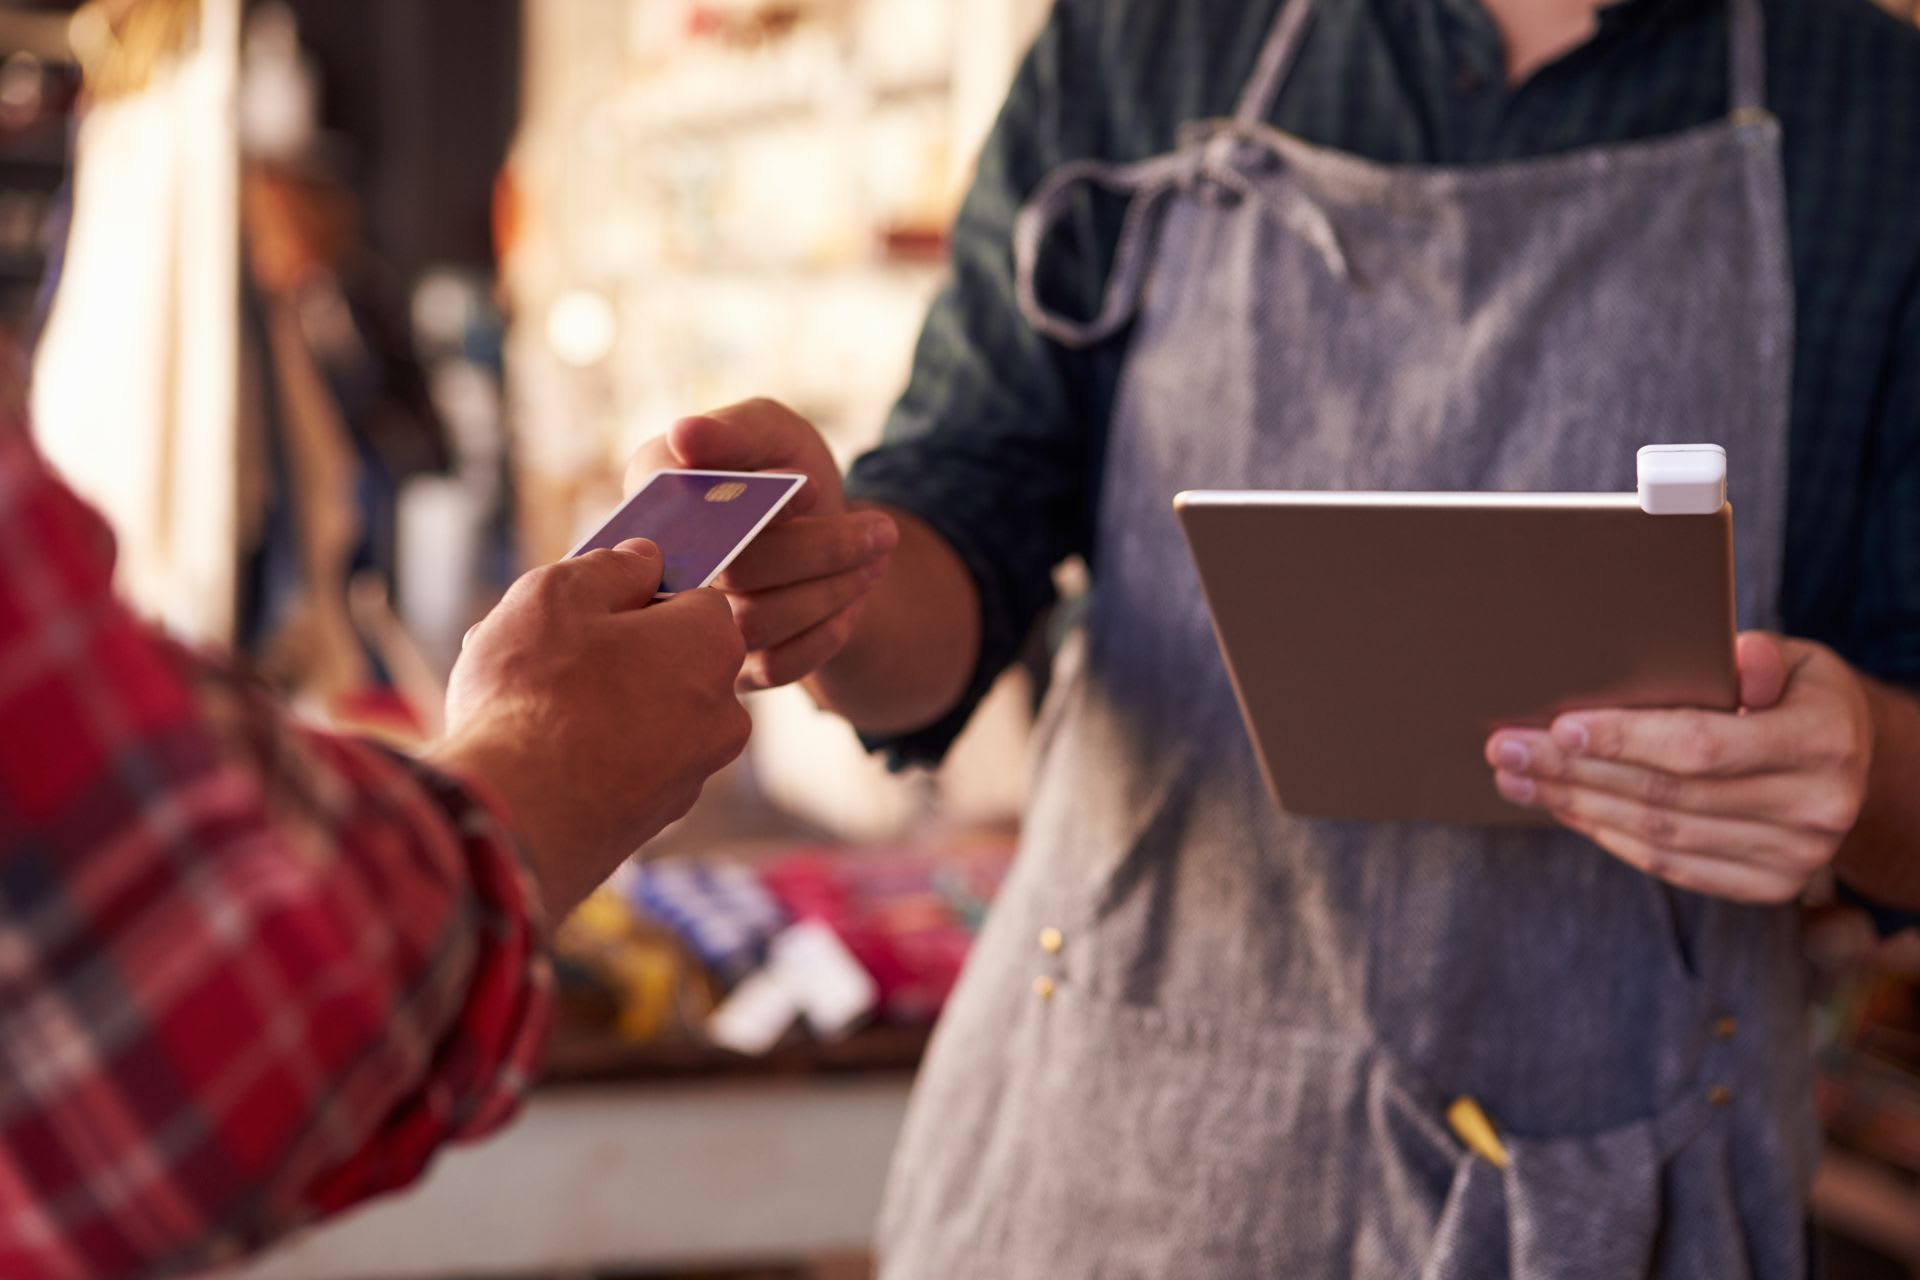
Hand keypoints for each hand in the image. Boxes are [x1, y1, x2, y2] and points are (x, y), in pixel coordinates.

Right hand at [432, 540, 751, 919]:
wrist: (515, 820)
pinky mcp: (658, 817)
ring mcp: (694, 771)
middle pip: (667, 658)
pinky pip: (627, 762)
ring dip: (593, 702)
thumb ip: (610, 568)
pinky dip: (591, 752)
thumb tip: (643, 561)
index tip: (587, 606)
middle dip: (610, 650)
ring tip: (522, 705)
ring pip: (642, 712)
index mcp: (713, 644)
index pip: (692, 597)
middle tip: (543, 653)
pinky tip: (534, 754)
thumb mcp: (557, 596)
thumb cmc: (536, 696)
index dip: (635, 594)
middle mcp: (723, 711)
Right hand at [626, 398, 897, 690]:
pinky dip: (828, 629)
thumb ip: (734, 431)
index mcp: (654, 498)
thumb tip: (686, 434)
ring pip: (758, 622)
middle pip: (734, 571)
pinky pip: (778, 665)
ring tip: (876, 555)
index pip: (685, 511)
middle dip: (819, 550)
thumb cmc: (781, 468)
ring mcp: (693, 627)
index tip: (812, 489)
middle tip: (881, 530)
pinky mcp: (729, 668)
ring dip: (832, 589)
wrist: (818, 527)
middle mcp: (660, 568)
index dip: (754, 506)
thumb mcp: (771, 432)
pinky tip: (853, 595)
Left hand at [1486, 633, 1875, 903]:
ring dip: (1577, 805)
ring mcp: (1794, 857)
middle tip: (1505, 749)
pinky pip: (1670, 865)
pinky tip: (1564, 808)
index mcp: (1822, 740)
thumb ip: (1759, 657)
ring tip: (1518, 779)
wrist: (1850, 764)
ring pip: (1659, 835)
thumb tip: (1732, 657)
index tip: (1558, 728)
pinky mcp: (1766, 886)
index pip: (1702, 745)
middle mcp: (1816, 808)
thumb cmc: (1798, 695)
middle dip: (1574, 771)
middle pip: (1667, 795)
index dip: (1625, 740)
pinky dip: (1608, 836)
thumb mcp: (1795, 660)